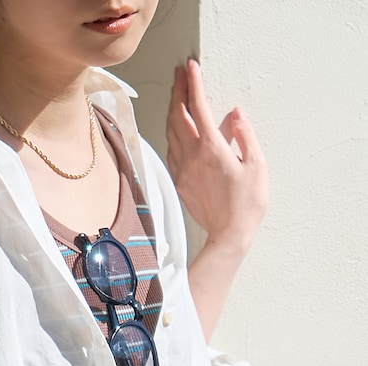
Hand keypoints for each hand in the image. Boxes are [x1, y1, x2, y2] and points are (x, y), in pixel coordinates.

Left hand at [166, 58, 268, 255]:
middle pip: (178, 116)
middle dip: (178, 92)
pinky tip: (178, 132)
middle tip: (180, 75)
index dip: (194, 84)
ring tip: (178, 98)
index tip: (191, 67)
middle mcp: (192, 156)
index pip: (199, 107)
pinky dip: (173, 135)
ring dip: (173, 112)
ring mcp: (183, 170)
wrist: (228, 235)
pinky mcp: (180, 182)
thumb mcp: (256, 164)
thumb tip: (235, 114)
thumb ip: (245, 135)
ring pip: (171, 133)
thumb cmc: (246, 204)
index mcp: (211, 148)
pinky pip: (172, 152)